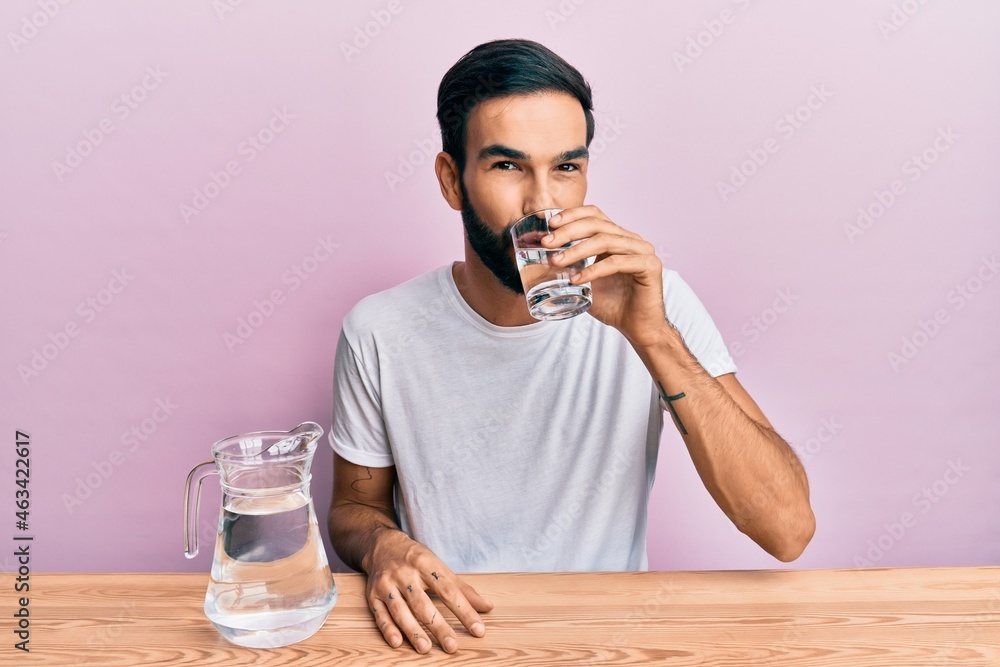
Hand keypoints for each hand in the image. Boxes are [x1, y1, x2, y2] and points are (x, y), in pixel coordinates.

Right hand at [365, 528, 493, 653]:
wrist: (382, 545)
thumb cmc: (416, 559)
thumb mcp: (440, 566)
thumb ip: (462, 589)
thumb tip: (487, 607)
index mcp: (426, 564)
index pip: (448, 590)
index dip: (464, 611)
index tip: (478, 629)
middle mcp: (405, 574)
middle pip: (422, 603)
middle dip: (438, 626)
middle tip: (452, 646)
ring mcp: (387, 584)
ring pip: (400, 610)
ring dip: (412, 630)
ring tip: (425, 648)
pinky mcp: (372, 595)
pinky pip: (380, 614)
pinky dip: (388, 629)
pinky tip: (397, 642)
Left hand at [544, 205, 667, 347]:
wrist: (637, 328)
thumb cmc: (612, 305)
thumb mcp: (585, 281)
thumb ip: (569, 268)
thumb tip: (539, 260)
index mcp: (618, 238)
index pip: (595, 215)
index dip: (572, 215)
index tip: (550, 224)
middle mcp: (631, 240)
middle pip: (598, 224)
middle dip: (569, 231)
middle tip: (547, 243)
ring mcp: (643, 250)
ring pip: (605, 240)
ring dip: (577, 250)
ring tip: (556, 262)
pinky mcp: (650, 265)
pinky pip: (617, 262)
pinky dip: (593, 270)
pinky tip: (577, 279)